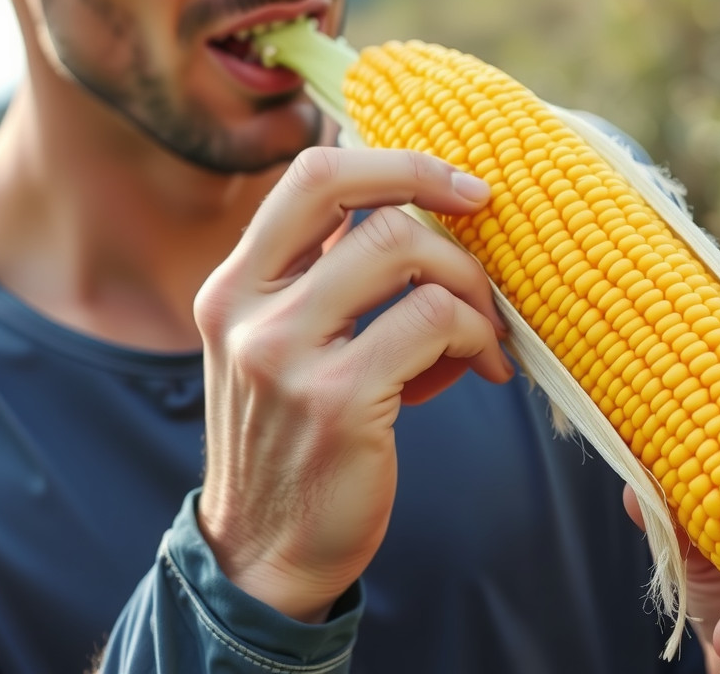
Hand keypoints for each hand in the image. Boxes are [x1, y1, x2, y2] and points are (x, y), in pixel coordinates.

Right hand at [193, 146, 512, 622]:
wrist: (265, 555)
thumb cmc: (295, 441)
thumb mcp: (280, 347)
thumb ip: (323, 279)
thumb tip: (411, 206)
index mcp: (233, 285)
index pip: (310, 176)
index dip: (395, 163)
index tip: (457, 185)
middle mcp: (247, 309)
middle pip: (360, 199)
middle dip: (442, 208)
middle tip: (486, 242)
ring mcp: (285, 354)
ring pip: (402, 251)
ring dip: (466, 283)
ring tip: (483, 329)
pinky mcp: (336, 401)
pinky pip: (429, 322)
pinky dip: (472, 334)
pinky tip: (480, 368)